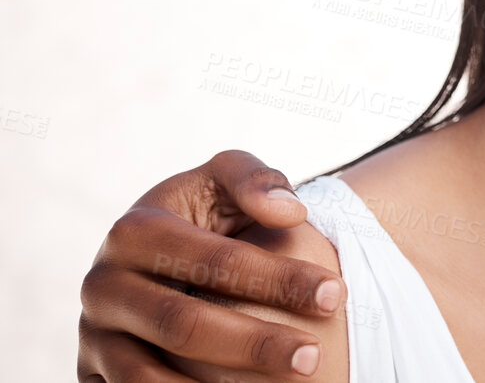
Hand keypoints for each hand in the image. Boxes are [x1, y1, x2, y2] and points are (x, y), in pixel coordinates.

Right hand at [77, 150, 345, 380]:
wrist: (149, 259)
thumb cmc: (200, 217)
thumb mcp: (222, 180)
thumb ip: (255, 179)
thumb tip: (290, 212)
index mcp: (133, 231)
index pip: (215, 261)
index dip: (278, 279)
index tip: (335, 295)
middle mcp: (102, 286)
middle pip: (182, 325)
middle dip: (255, 343)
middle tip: (313, 356)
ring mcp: (93, 335)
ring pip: (150, 377)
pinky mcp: (93, 373)